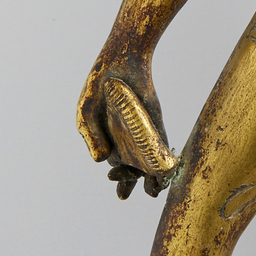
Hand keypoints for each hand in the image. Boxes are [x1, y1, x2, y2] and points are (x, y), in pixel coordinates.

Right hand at [77, 45, 171, 199]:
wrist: (122, 63)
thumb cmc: (99, 88)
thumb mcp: (87, 112)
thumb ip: (91, 136)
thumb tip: (99, 161)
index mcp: (108, 145)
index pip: (115, 169)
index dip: (117, 180)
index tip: (115, 181)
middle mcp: (127, 146)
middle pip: (132, 173)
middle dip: (131, 185)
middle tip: (129, 192)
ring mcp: (144, 139)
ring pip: (150, 168)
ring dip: (153, 181)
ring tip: (153, 190)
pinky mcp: (158, 130)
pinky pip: (163, 151)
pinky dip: (167, 164)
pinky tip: (169, 171)